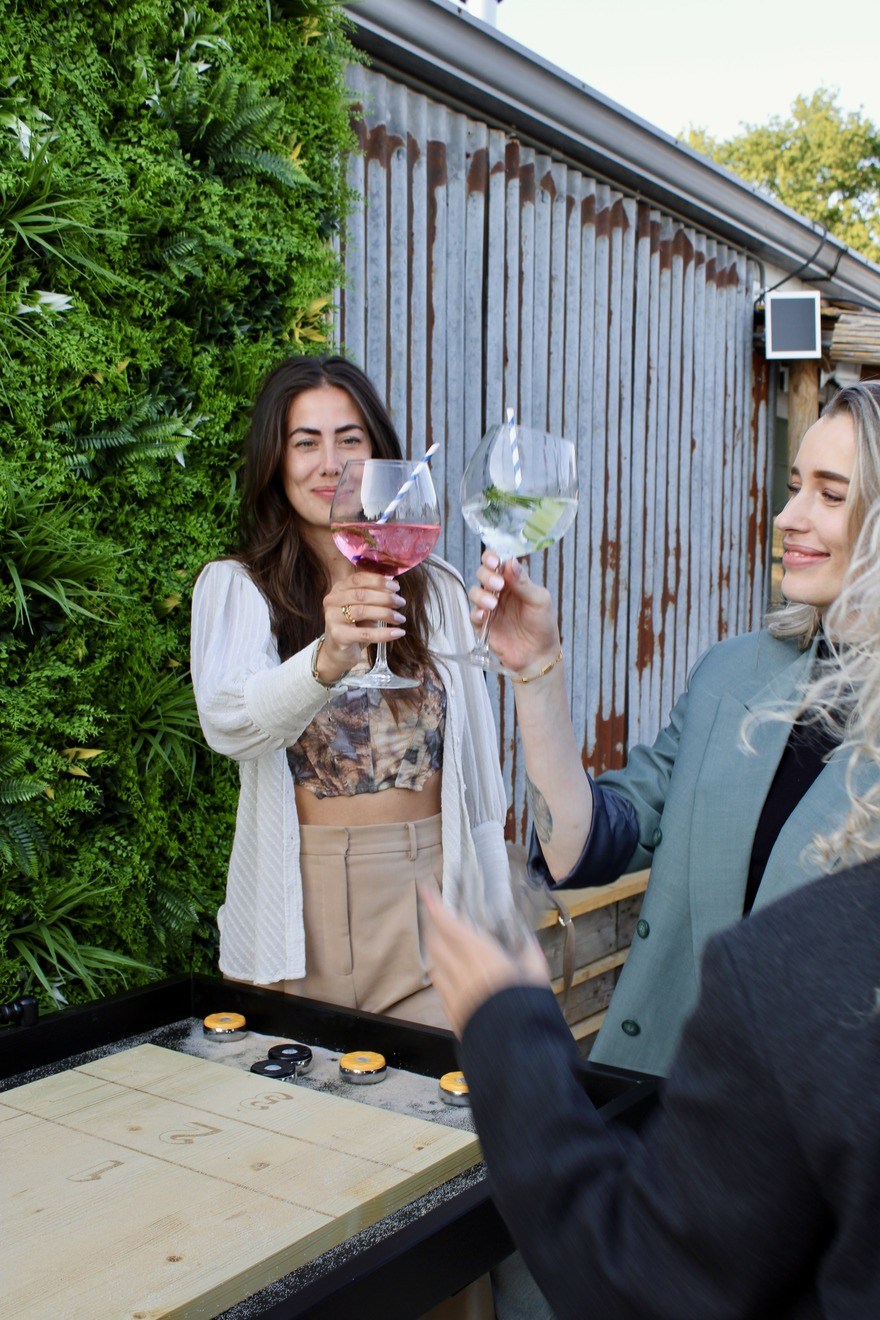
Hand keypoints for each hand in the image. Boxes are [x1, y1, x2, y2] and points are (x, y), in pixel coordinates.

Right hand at [318, 571, 405, 681]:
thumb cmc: (354, 626)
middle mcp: (332, 601)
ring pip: (363, 611)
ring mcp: (332, 618)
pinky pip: (365, 634)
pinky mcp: (338, 636)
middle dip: (385, 597)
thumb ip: (376, 595)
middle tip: (401, 602)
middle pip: (361, 594)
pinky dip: (384, 633)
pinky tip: (398, 633)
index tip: (396, 588)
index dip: (379, 581)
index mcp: (339, 589)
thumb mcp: (365, 607)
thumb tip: (395, 584)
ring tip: (400, 618)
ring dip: (386, 614)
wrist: (338, 651)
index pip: (358, 579)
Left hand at [422, 886, 549, 1037]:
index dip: (434, 905)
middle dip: (433, 925)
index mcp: (480, 955)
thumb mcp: (536, 974)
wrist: (514, 1048)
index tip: (426, 889)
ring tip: (442, 942)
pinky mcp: (451, 1011)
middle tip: (438, 915)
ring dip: (435, 948)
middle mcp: (460, 971)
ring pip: (433, 962)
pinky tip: (448, 973)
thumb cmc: (527, 1007)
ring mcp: (452, 992)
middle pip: (434, 941)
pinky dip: (440, 972)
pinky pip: (438, 985)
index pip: (448, 924)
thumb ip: (529, 952)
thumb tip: (526, 939)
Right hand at [468, 551, 560, 673]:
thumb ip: (523, 582)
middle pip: (482, 574)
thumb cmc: (543, 624)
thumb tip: (510, 561)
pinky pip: (473, 614)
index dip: (491, 558)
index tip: (494, 562)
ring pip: (475, 592)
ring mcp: (489, 608)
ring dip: (481, 595)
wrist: (539, 655)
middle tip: (498, 585)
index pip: (497, 562)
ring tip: (493, 605)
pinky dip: (476, 612)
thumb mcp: (539, 600)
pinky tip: (484, 615)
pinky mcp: (482, 625)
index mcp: (513, 581)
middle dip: (487, 576)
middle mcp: (498, 591)